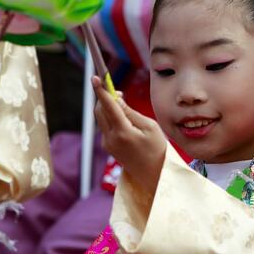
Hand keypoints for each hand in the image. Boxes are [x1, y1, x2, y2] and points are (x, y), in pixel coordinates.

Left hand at [93, 76, 165, 193]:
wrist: (154, 175)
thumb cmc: (157, 148)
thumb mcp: (149, 126)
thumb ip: (130, 112)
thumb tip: (116, 100)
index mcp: (123, 133)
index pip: (108, 106)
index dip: (101, 90)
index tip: (95, 77)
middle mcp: (110, 139)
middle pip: (100, 111)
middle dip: (105, 98)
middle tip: (119, 92)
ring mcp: (107, 144)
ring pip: (101, 118)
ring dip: (107, 107)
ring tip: (124, 105)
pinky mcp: (108, 147)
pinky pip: (105, 126)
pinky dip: (110, 117)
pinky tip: (124, 120)